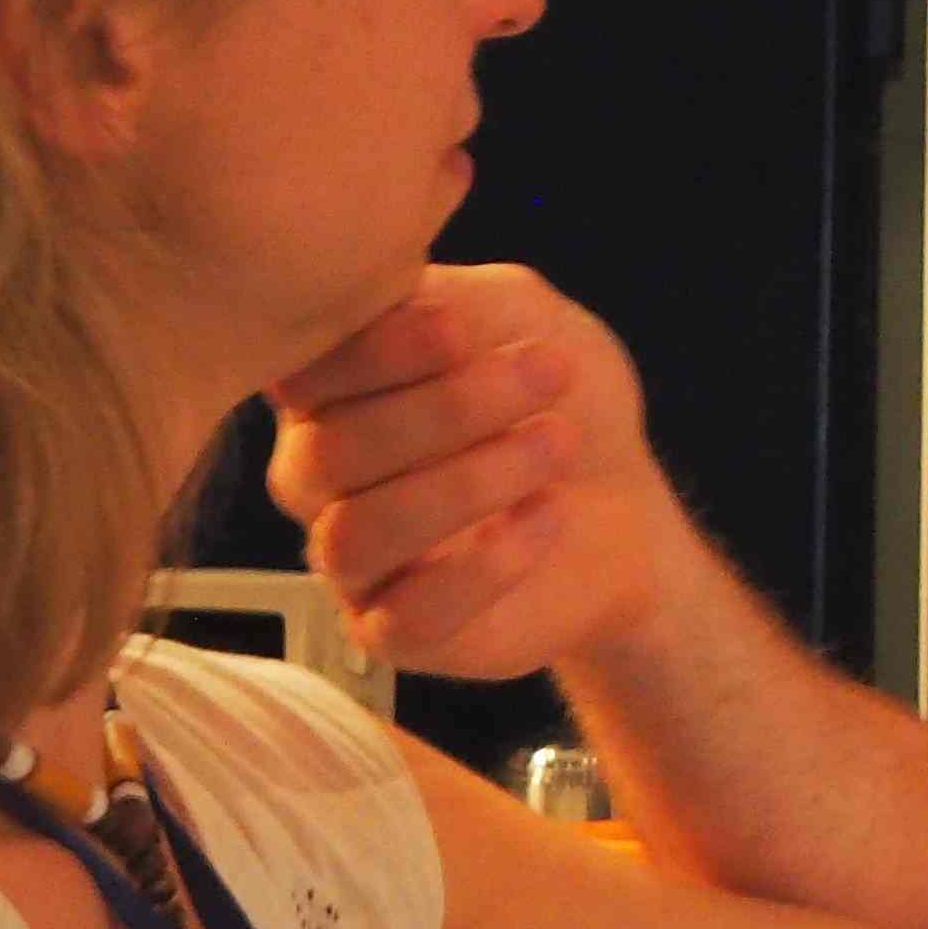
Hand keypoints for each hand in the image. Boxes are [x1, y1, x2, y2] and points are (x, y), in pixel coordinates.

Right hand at [265, 264, 687, 679]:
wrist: (625, 498)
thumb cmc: (557, 397)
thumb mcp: (517, 315)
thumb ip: (450, 299)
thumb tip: (389, 295)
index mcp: (329, 390)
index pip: (303, 374)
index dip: (374, 353)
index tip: (460, 329)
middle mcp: (318, 476)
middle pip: (329, 454)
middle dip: (446, 409)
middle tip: (548, 372)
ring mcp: (351, 561)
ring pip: (357, 536)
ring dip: (466, 484)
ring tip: (555, 444)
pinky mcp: (396, 633)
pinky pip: (406, 617)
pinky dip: (484, 566)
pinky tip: (547, 516)